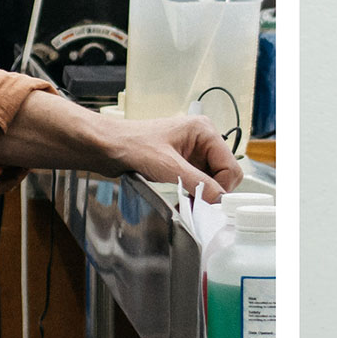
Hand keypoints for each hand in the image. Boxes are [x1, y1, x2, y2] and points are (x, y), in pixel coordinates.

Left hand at [94, 112, 245, 202]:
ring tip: (186, 204)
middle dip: (212, 192)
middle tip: (197, 206)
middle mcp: (202, 140)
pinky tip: (182, 201)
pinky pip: (197, 183)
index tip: (210, 204)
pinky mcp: (182, 163)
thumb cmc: (131, 144)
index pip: (230, 167)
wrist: (106, 146)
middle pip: (224, 175)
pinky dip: (193, 195)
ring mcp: (192, 152)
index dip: (222, 188)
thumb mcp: (168, 166)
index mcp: (204, 131)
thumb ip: (197, 183)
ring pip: (211, 181)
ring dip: (201, 195)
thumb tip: (219, 199)